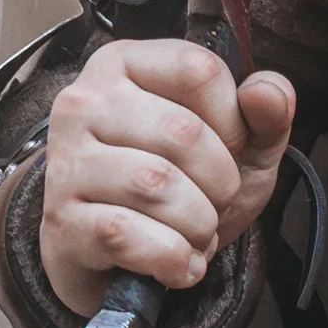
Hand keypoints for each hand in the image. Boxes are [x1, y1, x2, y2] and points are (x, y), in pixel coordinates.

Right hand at [39, 37, 296, 320]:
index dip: (235, 121)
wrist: (122, 258)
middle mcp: (85, 102)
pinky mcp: (61, 219)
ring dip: (198, 225)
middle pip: (183, 132)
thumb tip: (266, 93)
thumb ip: (266, 114)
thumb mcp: (240, 145)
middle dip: (221, 184)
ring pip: (155, 186)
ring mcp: (66, 161)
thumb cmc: (181, 185)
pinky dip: (172, 259)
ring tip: (196, 233)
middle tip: (214, 203)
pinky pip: (128, 235)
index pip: (199, 70)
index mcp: (126, 64)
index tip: (230, 150)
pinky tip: (177, 262)